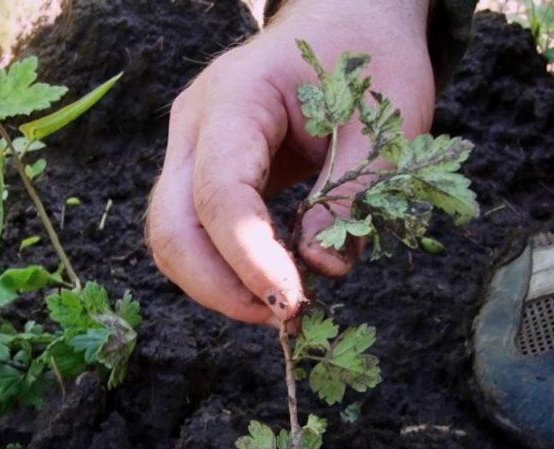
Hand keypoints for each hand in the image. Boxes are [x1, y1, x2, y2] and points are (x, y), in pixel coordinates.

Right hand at [146, 0, 433, 324]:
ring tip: (285, 302)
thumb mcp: (382, 122)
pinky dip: (228, 271)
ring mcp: (190, 151)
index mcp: (235, 96)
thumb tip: (323, 268)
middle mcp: (195, 126)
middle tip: (286, 316)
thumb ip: (351, 193)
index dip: (249, 256)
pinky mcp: (202, 176)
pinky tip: (275, 280)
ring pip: (173, 239)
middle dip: (218, 286)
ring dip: (220, 286)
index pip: (220, 191)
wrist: (345, 25)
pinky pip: (195, 235)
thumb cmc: (367, 60)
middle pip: (170, 225)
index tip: (292, 302)